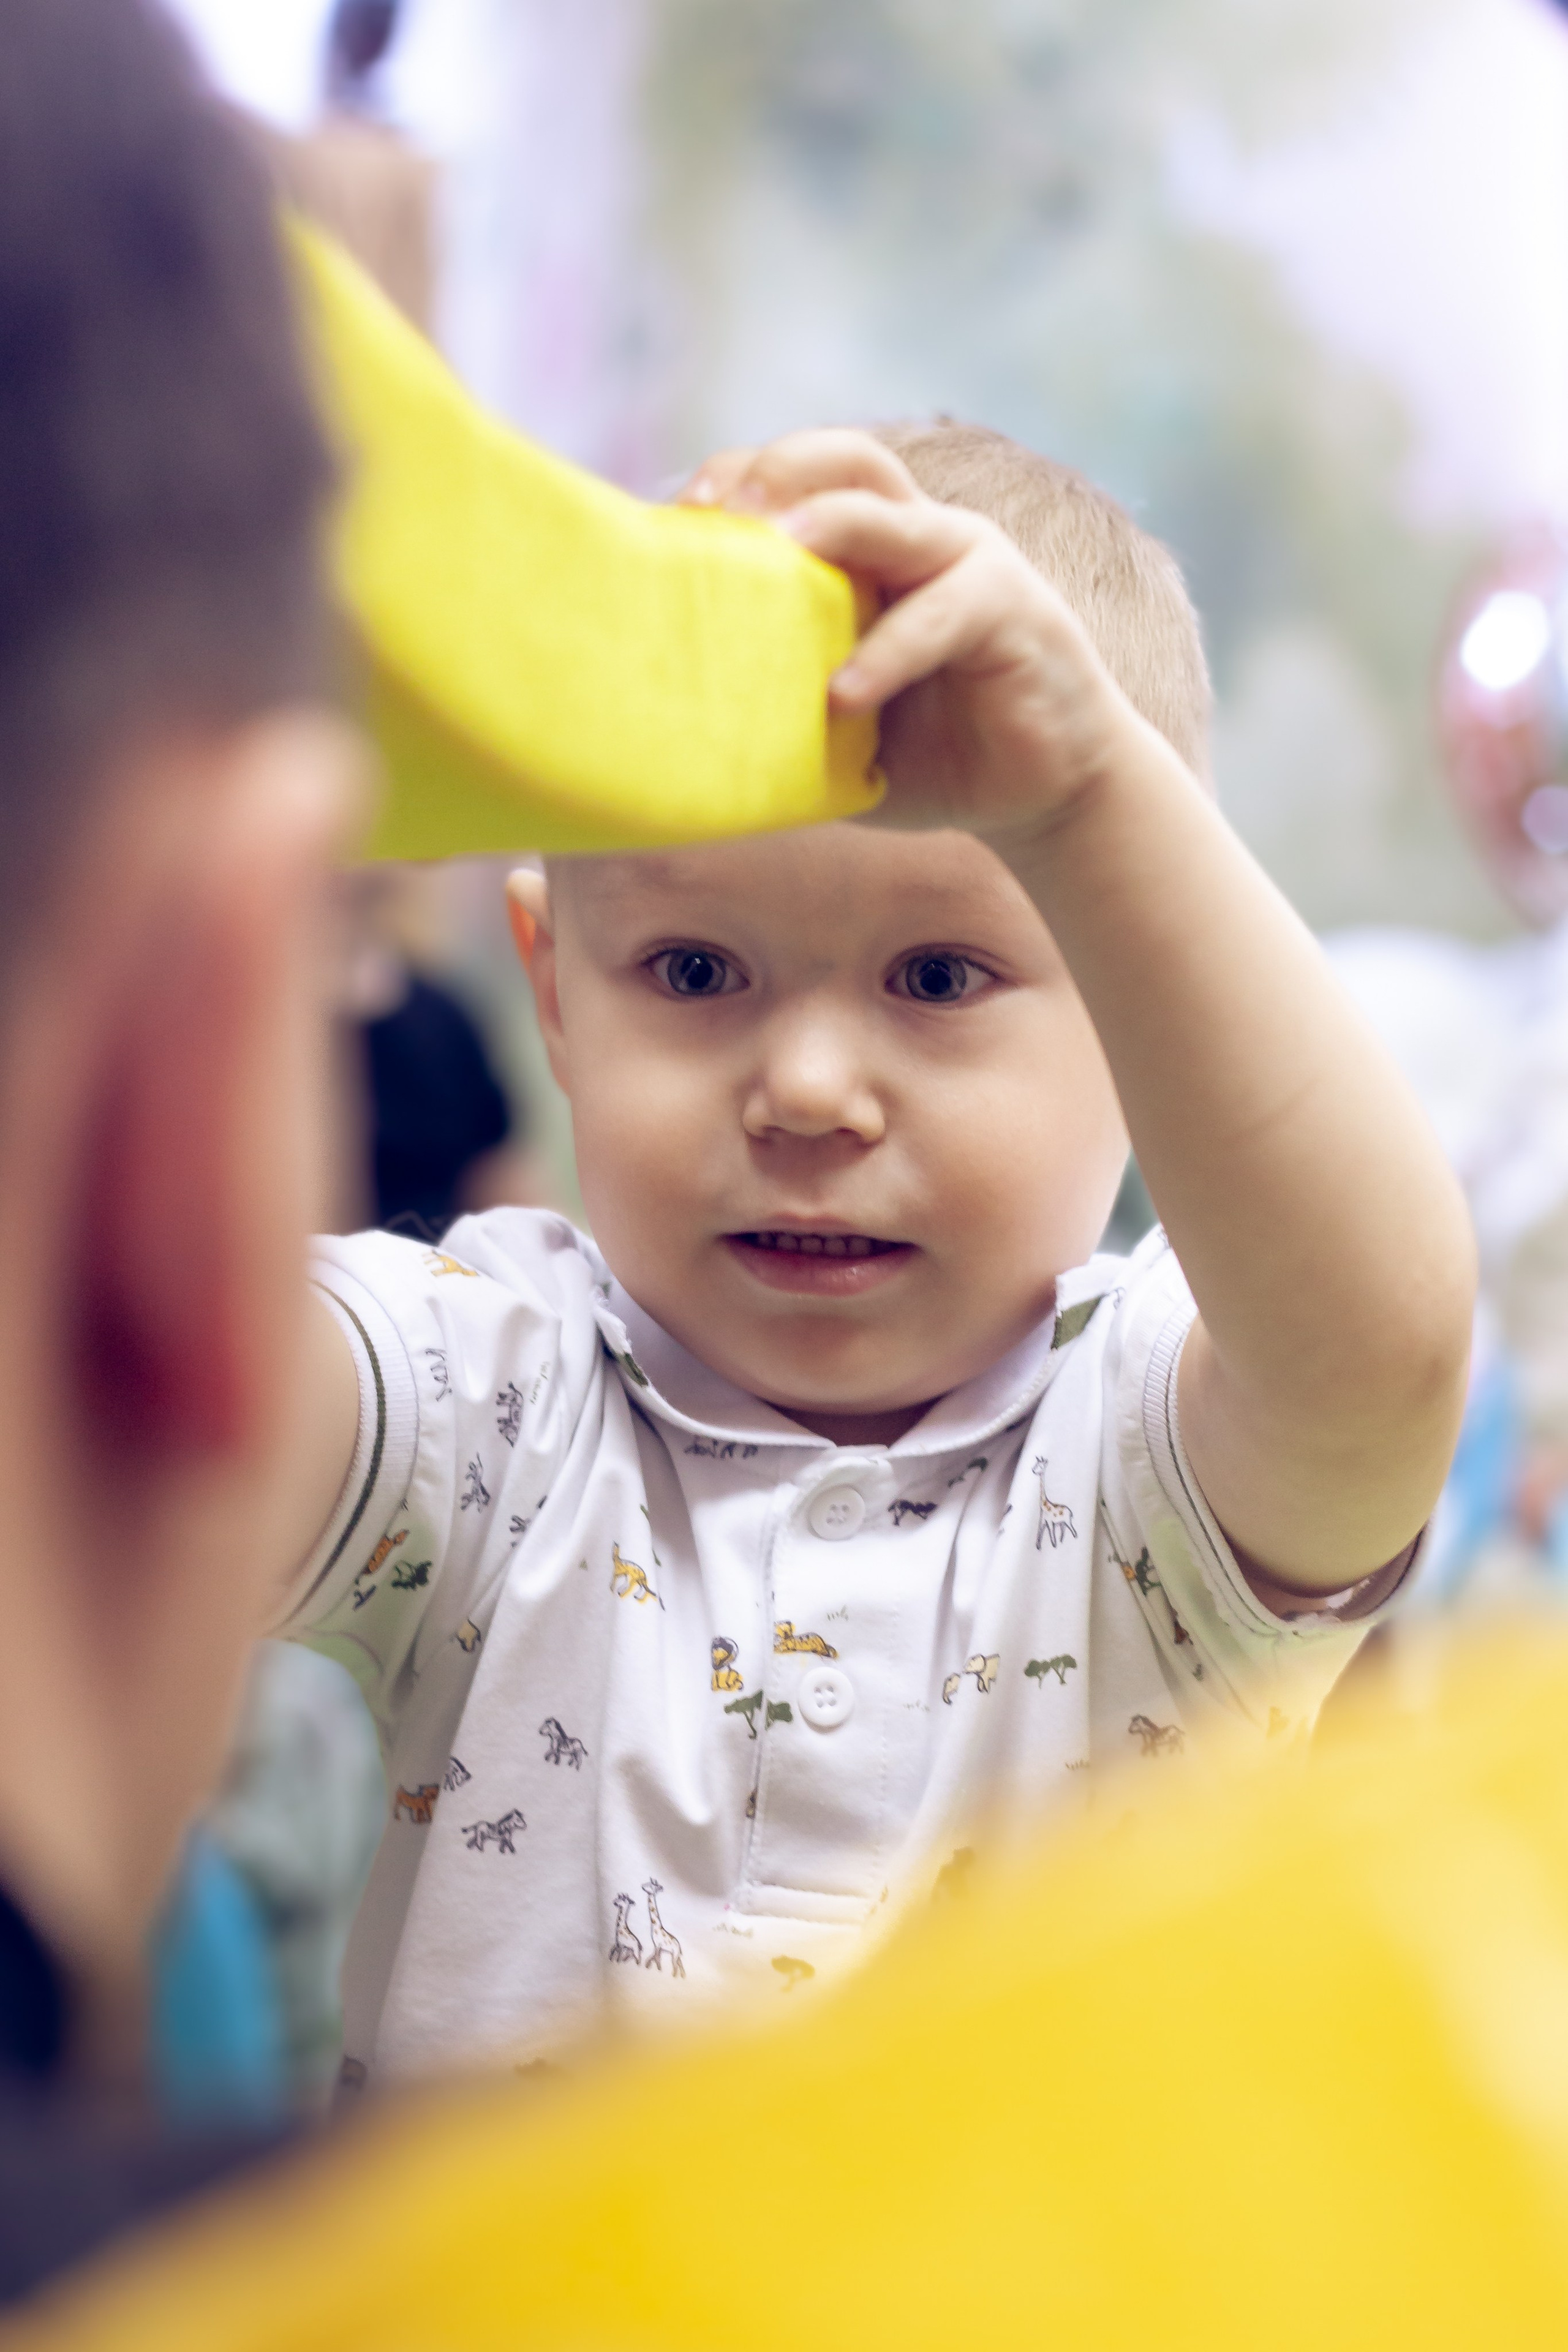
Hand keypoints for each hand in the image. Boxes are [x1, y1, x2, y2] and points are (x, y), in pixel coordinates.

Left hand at [682, 429, 1137, 843]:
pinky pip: (941, 614)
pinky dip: (887, 651)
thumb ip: (780, 701)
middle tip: (716, 515)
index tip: (674, 518)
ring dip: (830, 522)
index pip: (800, 479)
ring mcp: (970, 564)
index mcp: (873, 553)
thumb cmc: (929, 755)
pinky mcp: (1013, 610)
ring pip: (895, 514)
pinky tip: (843, 696)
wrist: (1038, 795)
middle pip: (848, 460)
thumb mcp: (838, 725)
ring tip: (773, 550)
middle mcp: (920, 537)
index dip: (738, 477)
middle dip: (776, 469)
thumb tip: (676, 722)